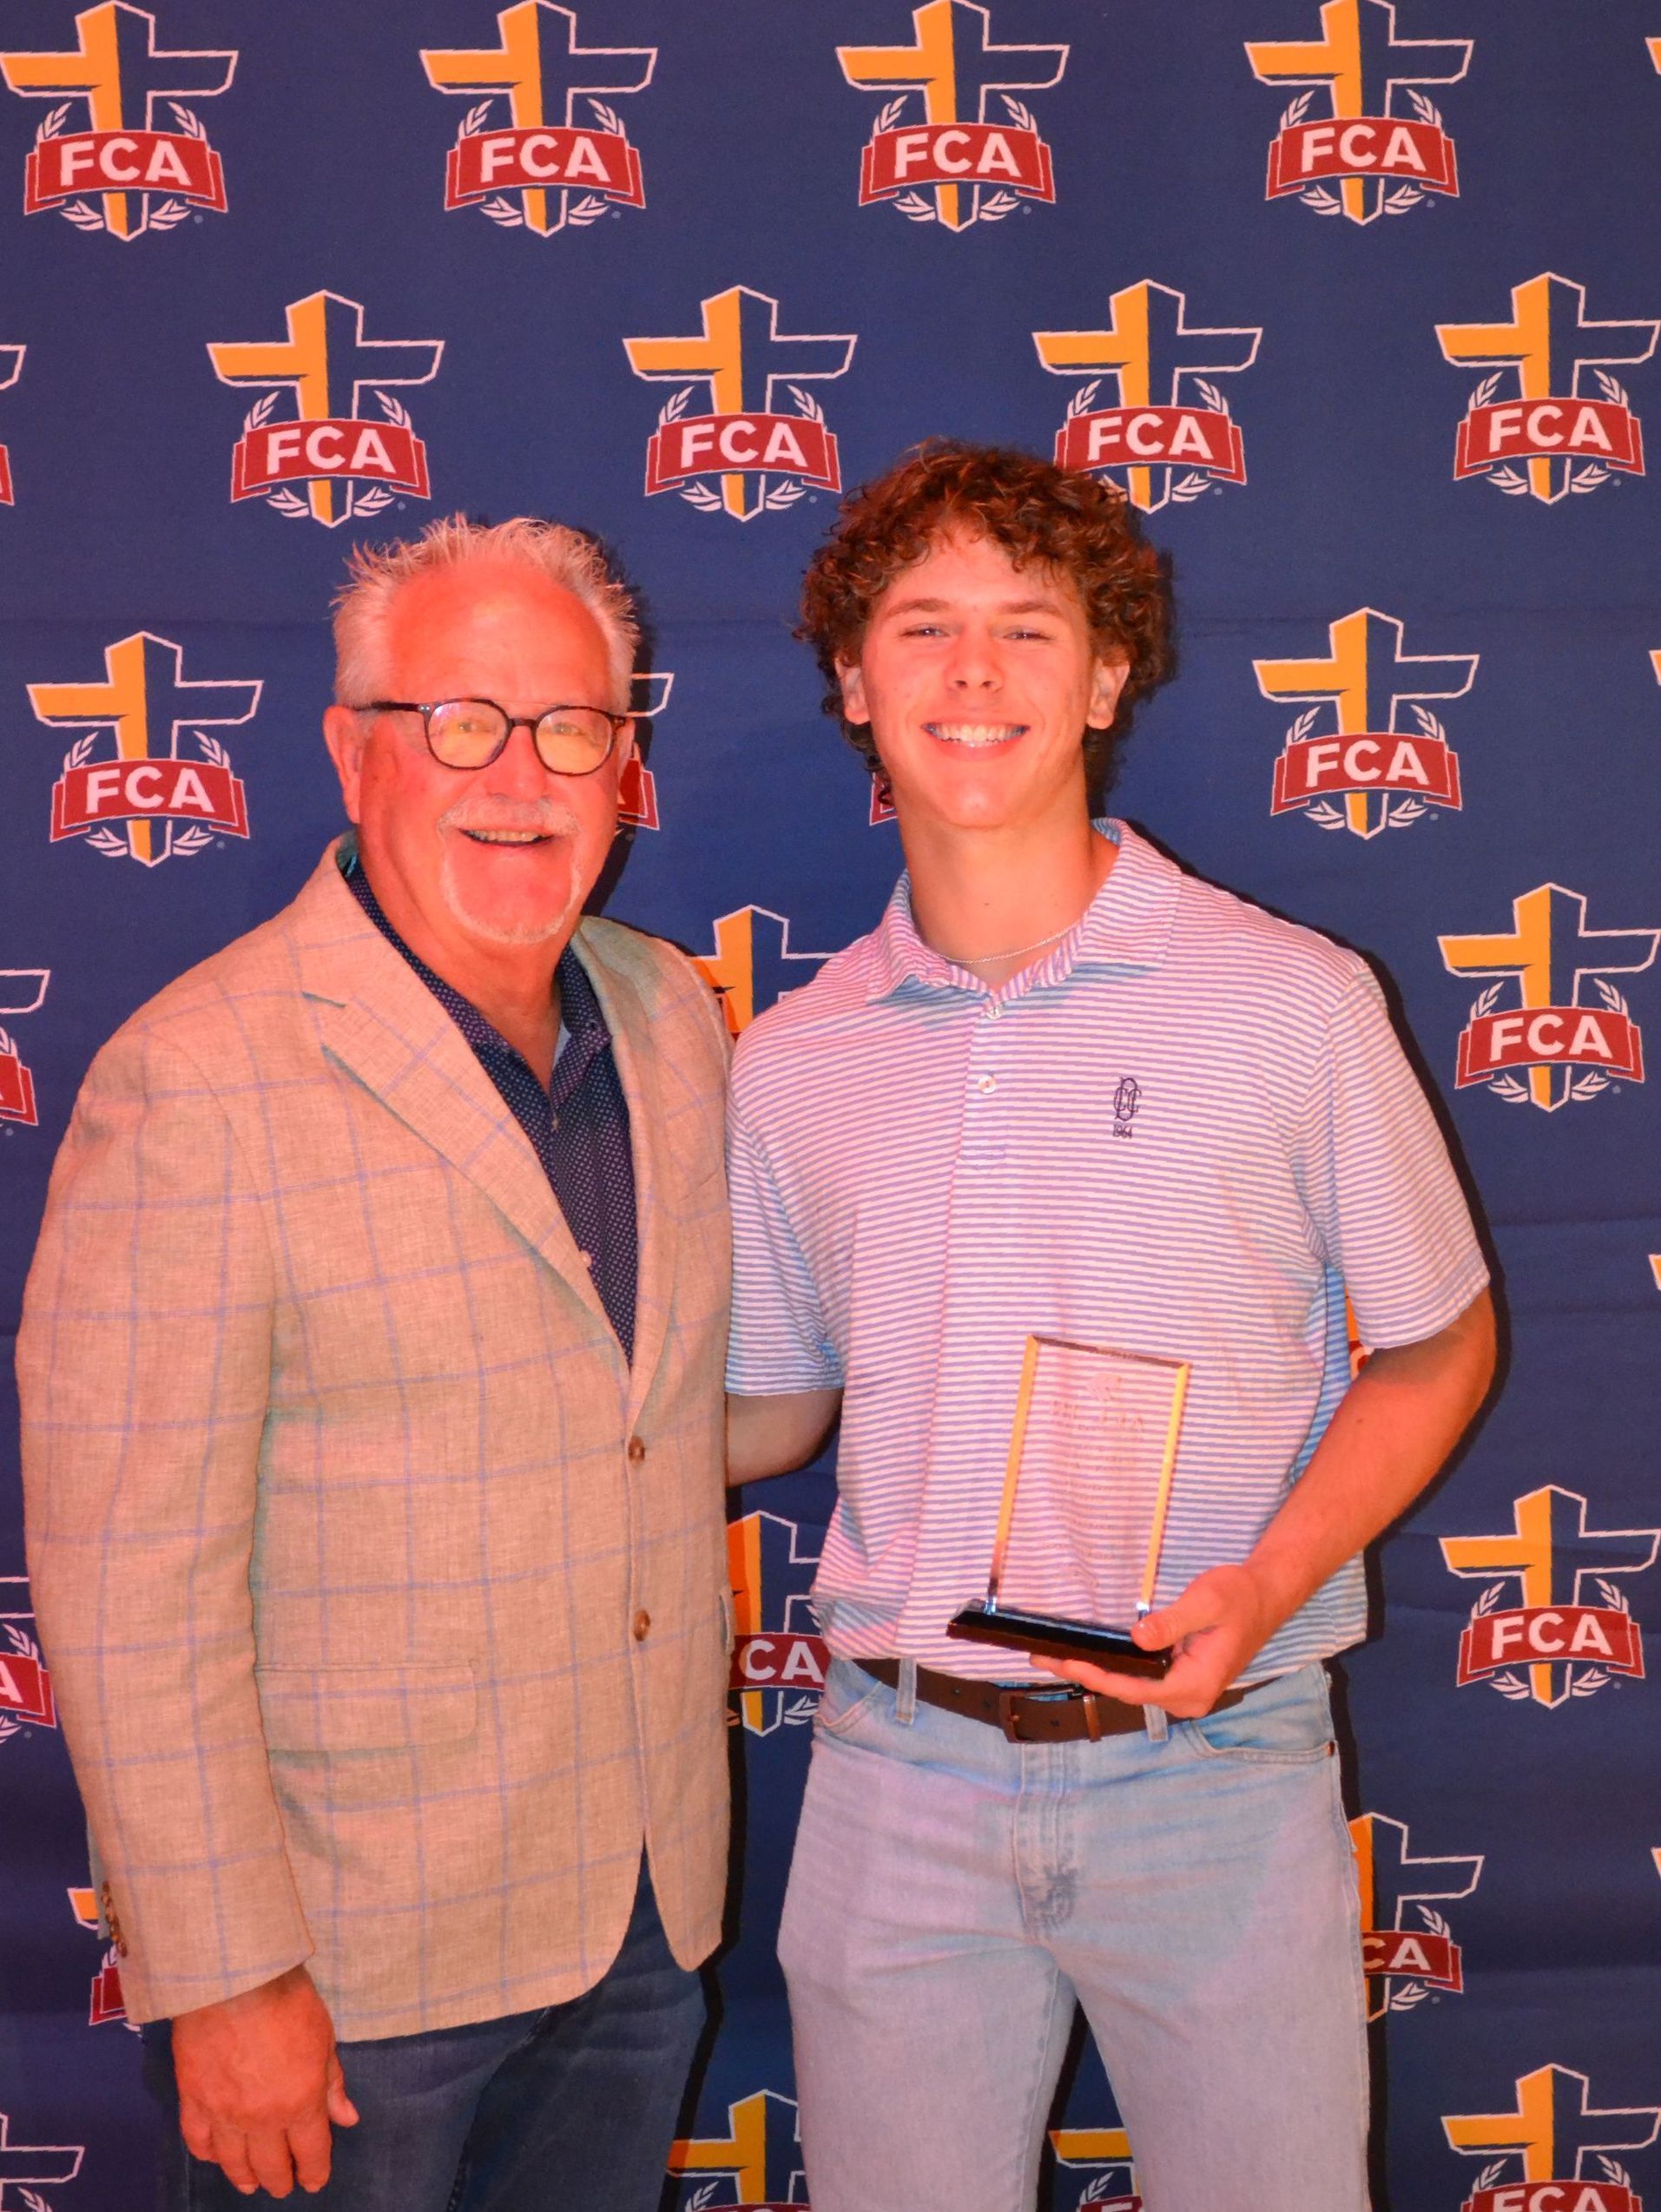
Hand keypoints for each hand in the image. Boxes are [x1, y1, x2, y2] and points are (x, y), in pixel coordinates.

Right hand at [172, 1965, 358, 2196]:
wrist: (235, 1979)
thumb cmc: (288, 2001)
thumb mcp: (324, 2038)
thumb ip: (333, 2083)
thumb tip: (347, 2118)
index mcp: (301, 2102)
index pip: (310, 2152)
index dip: (314, 2171)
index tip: (315, 2181)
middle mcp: (262, 2118)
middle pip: (271, 2165)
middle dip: (281, 2179)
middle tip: (284, 2186)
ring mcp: (224, 2113)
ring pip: (234, 2162)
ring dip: (245, 2177)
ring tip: (251, 2184)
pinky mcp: (193, 2100)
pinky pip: (198, 2141)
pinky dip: (208, 2154)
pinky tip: (216, 2157)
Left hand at [1032, 1563, 1275, 1718]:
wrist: (1264, 1595)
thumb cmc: (1238, 1597)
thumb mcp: (1205, 1602)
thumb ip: (1171, 1622)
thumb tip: (1138, 1639)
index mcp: (1196, 1686)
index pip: (1135, 1689)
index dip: (1097, 1677)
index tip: (1066, 1663)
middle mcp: (1189, 1697)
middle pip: (1127, 1692)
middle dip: (1086, 1675)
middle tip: (1043, 1659)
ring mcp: (1185, 1691)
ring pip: (1131, 1687)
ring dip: (1095, 1673)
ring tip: (1055, 1658)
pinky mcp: (1180, 1679)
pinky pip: (1140, 1679)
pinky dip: (1113, 1669)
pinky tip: (1089, 1658)